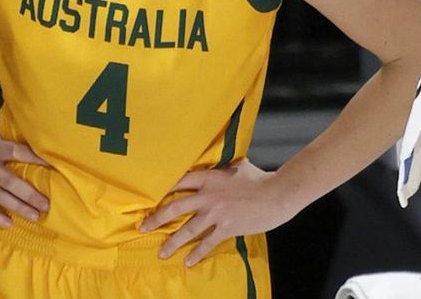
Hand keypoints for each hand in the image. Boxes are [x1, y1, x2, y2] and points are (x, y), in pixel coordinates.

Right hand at [0, 119, 50, 227]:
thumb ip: (4, 131)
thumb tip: (25, 126)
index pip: (21, 153)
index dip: (38, 160)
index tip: (55, 168)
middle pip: (14, 183)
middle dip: (32, 195)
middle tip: (48, 205)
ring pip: (1, 197)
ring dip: (19, 208)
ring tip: (35, 216)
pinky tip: (8, 223)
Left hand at [140, 159, 295, 265]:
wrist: (277, 195)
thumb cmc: (259, 178)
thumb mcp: (238, 165)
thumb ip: (223, 166)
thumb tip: (218, 158)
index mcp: (210, 177)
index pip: (179, 181)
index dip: (162, 189)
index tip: (149, 197)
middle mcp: (208, 195)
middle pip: (175, 207)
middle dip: (157, 218)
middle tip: (143, 227)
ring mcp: (216, 212)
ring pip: (188, 229)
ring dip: (173, 242)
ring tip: (162, 252)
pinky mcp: (226, 227)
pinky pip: (207, 242)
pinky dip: (197, 253)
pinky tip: (188, 262)